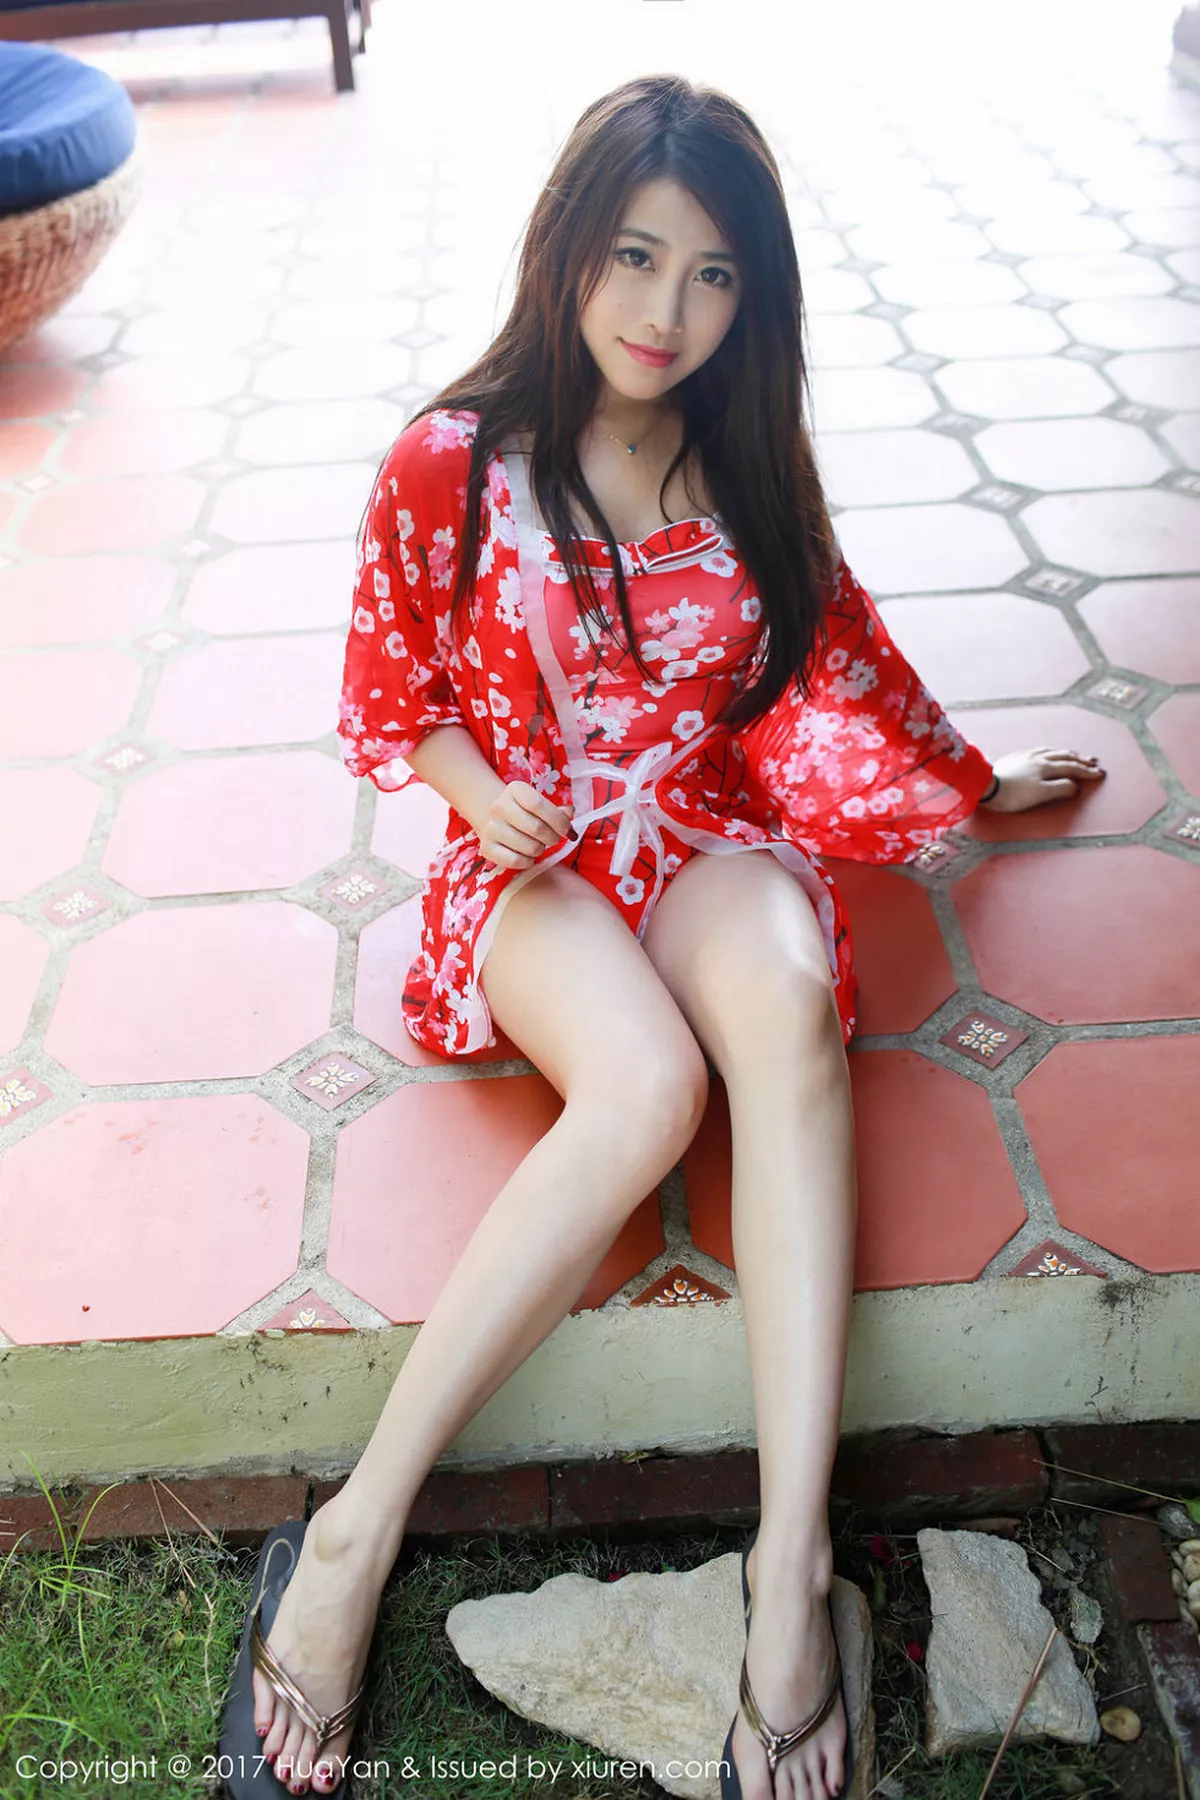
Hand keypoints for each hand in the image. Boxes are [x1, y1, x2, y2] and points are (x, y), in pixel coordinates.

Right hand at [474, 780, 575, 869]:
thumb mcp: (541, 804)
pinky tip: (527, 855)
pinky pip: (516, 861)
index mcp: (515, 790)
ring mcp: (491, 828)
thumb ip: (558, 810)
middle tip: (554, 838)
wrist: (495, 819)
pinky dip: (528, 861)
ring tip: (537, 844)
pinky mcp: (487, 847)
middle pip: (537, 828)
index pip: (539, 805)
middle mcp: (499, 806)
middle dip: (553, 838)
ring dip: (541, 849)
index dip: (559, 821)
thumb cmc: (526, 812)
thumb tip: (569, 812)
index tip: (569, 831)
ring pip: (530, 847)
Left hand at [981, 747, 1105, 813]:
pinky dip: (1046, 751)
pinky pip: (1035, 751)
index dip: (1087, 771)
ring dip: (1064, 753)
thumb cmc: (1012, 795)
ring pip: (1049, 751)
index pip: (1072, 767)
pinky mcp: (1012, 759)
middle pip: (1063, 756)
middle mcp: (1036, 758)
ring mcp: (1023, 757)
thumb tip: (1075, 786)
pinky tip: (1043, 753)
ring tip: (1072, 754)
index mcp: (1046, 767)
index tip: (1099, 774)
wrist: (985, 787)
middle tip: (1093, 761)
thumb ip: (1060, 789)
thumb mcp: (1041, 795)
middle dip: (1080, 759)